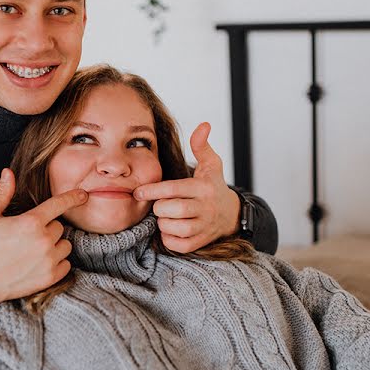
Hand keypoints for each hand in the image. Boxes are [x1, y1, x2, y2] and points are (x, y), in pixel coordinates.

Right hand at [0, 168, 87, 315]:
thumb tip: (8, 172)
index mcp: (30, 222)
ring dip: (55, 245)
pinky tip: (40, 262)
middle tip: (27, 236)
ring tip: (34, 249)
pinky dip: (57, 262)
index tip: (83, 195)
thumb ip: (2, 193)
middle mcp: (43, 241)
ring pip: (65, 245)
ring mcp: (48, 260)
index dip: (73, 197)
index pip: (59, 204)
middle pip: (59, 226)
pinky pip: (66, 264)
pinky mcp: (50, 277)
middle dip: (47, 228)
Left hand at [133, 122, 239, 252]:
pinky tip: (171, 228)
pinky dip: (169, 238)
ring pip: (173, 228)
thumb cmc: (213, 186)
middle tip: (159, 203)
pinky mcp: (201, 242)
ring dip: (163, 222)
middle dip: (158, 207)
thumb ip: (201, 145)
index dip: (152, 190)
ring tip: (166, 215)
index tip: (138, 191)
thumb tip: (203, 125)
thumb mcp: (211, 164)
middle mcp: (205, 208)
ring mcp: (204, 226)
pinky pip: (178, 244)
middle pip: (170, 210)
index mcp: (203, 188)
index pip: (173, 189)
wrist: (231, 214)